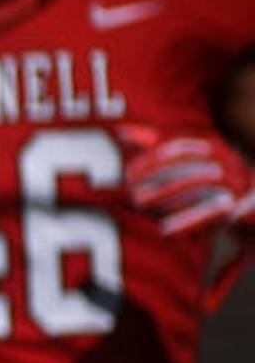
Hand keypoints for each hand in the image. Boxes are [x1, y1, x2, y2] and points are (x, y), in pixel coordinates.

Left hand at [119, 124, 254, 237]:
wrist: (253, 204)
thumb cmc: (209, 179)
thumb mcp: (185, 160)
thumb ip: (155, 144)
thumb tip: (121, 130)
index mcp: (212, 145)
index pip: (178, 142)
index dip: (151, 156)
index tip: (128, 171)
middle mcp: (226, 159)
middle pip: (186, 159)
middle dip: (154, 171)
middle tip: (128, 187)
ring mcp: (235, 182)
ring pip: (197, 183)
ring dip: (165, 193)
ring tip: (138, 204)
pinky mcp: (240, 207)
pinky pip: (211, 214)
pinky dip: (187, 222)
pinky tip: (164, 231)